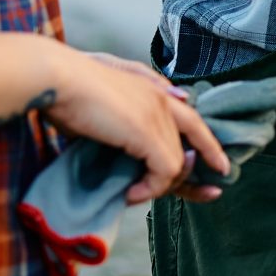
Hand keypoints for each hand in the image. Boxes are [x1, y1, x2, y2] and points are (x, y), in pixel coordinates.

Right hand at [42, 48, 232, 204]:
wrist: (55, 79)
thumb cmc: (68, 90)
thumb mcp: (104, 107)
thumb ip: (131, 114)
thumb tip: (150, 133)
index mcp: (155, 91)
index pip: (194, 125)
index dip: (209, 150)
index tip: (220, 173)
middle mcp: (164, 100)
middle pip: (191, 147)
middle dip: (191, 179)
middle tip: (193, 197)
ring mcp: (157, 115)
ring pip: (177, 164)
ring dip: (158, 187)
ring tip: (133, 193)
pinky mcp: (147, 132)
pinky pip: (165, 171)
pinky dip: (150, 189)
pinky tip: (130, 194)